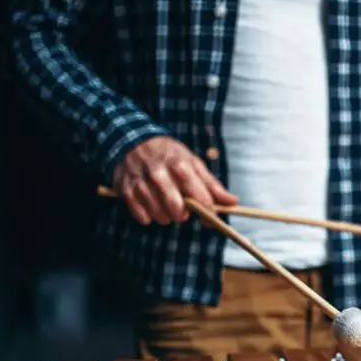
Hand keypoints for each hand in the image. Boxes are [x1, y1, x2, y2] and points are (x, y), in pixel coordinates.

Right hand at [112, 136, 237, 224]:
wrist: (134, 141)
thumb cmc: (170, 156)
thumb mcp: (194, 163)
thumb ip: (212, 185)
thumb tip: (233, 202)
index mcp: (180, 164)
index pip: (198, 196)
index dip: (207, 212)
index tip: (210, 219)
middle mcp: (159, 172)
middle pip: (176, 208)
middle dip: (183, 216)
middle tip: (183, 212)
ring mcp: (141, 181)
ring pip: (159, 215)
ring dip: (166, 217)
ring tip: (166, 207)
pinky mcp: (126, 190)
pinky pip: (141, 216)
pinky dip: (149, 217)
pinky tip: (151, 208)